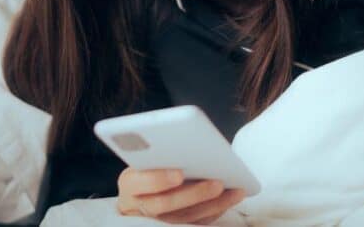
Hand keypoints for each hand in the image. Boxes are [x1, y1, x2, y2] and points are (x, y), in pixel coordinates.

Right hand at [116, 168, 245, 224]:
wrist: (138, 194)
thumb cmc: (145, 168)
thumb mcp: (142, 159)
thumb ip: (157, 156)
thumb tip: (187, 145)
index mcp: (129, 184)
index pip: (140, 183)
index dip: (158, 179)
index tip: (178, 173)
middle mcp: (139, 206)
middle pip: (165, 204)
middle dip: (194, 194)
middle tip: (217, 183)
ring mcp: (156, 221)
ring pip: (185, 217)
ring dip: (212, 204)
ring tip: (234, 190)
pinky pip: (196, 223)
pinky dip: (214, 212)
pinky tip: (231, 199)